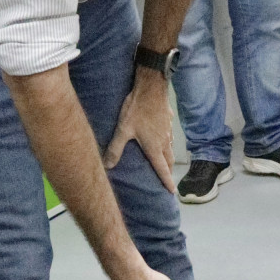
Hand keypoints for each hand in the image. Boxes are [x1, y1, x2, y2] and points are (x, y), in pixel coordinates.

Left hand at [105, 70, 175, 190]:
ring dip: (169, 158)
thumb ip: (115, 149)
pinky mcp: (168, 120)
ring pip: (170, 149)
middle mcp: (164, 142)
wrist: (152, 87)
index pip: (162, 169)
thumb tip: (107, 166)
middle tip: (167, 179)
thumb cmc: (137, 109)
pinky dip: (167, 144)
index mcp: (154, 147)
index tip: (172, 192)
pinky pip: (169, 136)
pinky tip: (162, 139)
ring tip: (164, 162)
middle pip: (169, 161)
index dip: (167, 182)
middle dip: (169, 171)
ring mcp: (168, 131)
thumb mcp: (123, 129)